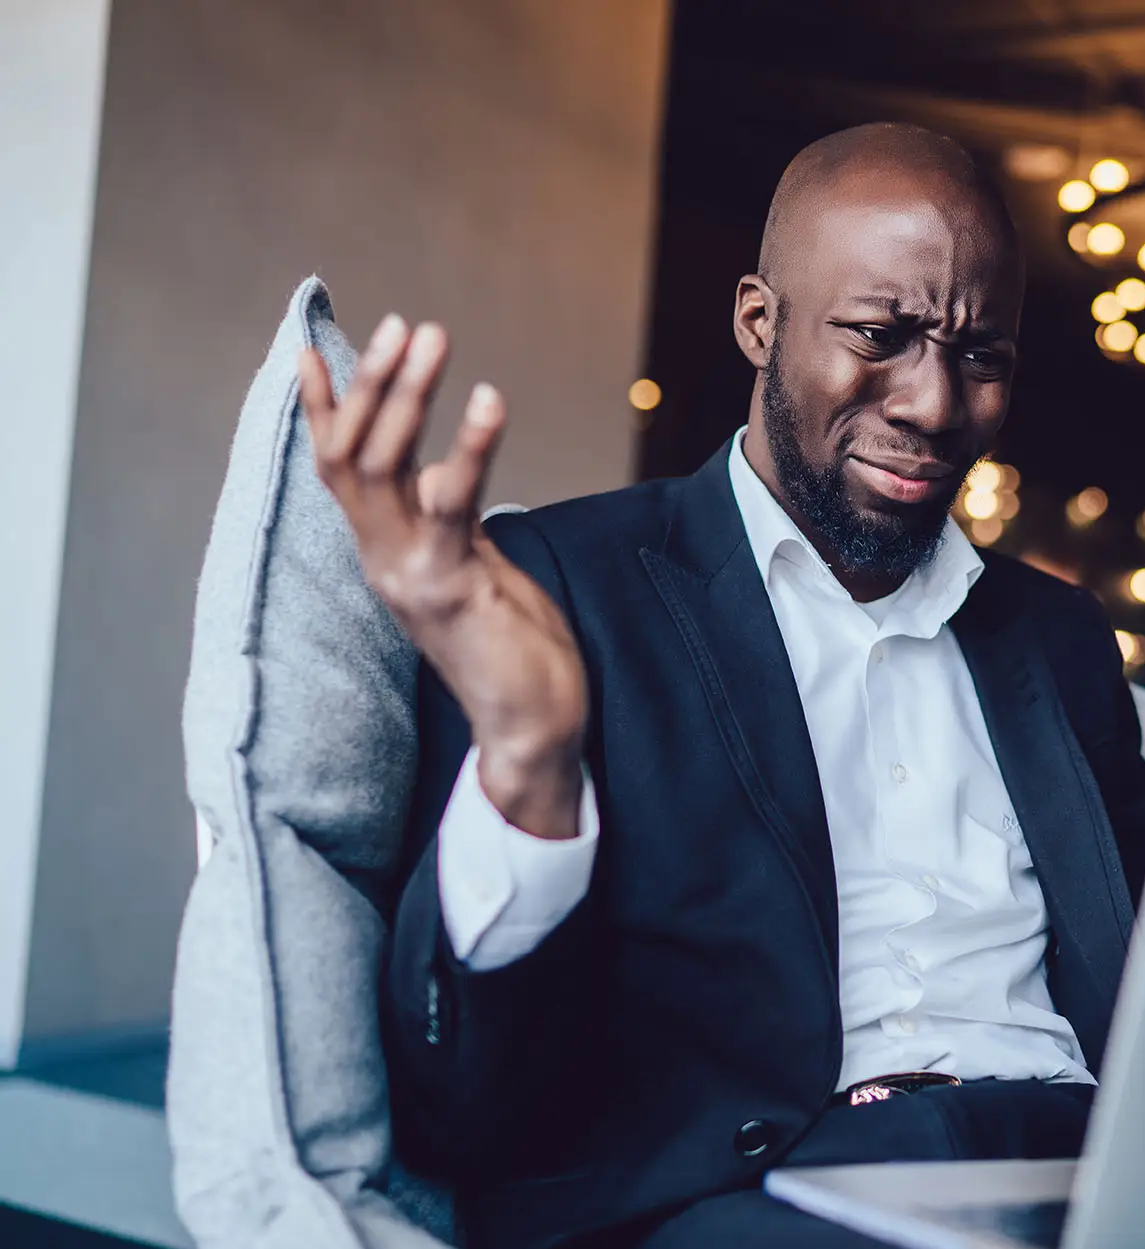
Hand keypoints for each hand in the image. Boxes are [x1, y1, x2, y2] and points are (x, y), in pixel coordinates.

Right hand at [298, 316, 587, 837]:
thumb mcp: (472, 569)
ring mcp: (409, 574)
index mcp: (385, 553)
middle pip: (351, 455)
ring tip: (430, 338)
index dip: (323, 409)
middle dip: (370, 384)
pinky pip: (451, 502)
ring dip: (405, 397)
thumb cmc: (513, 648)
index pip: (338, 469)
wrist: (531, 731)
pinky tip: (490, 400)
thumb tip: (443, 472)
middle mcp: (383, 560)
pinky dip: (472, 446)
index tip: (315, 347)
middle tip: (402, 324)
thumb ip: (450, 522)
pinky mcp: (450, 586)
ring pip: (382, 468)